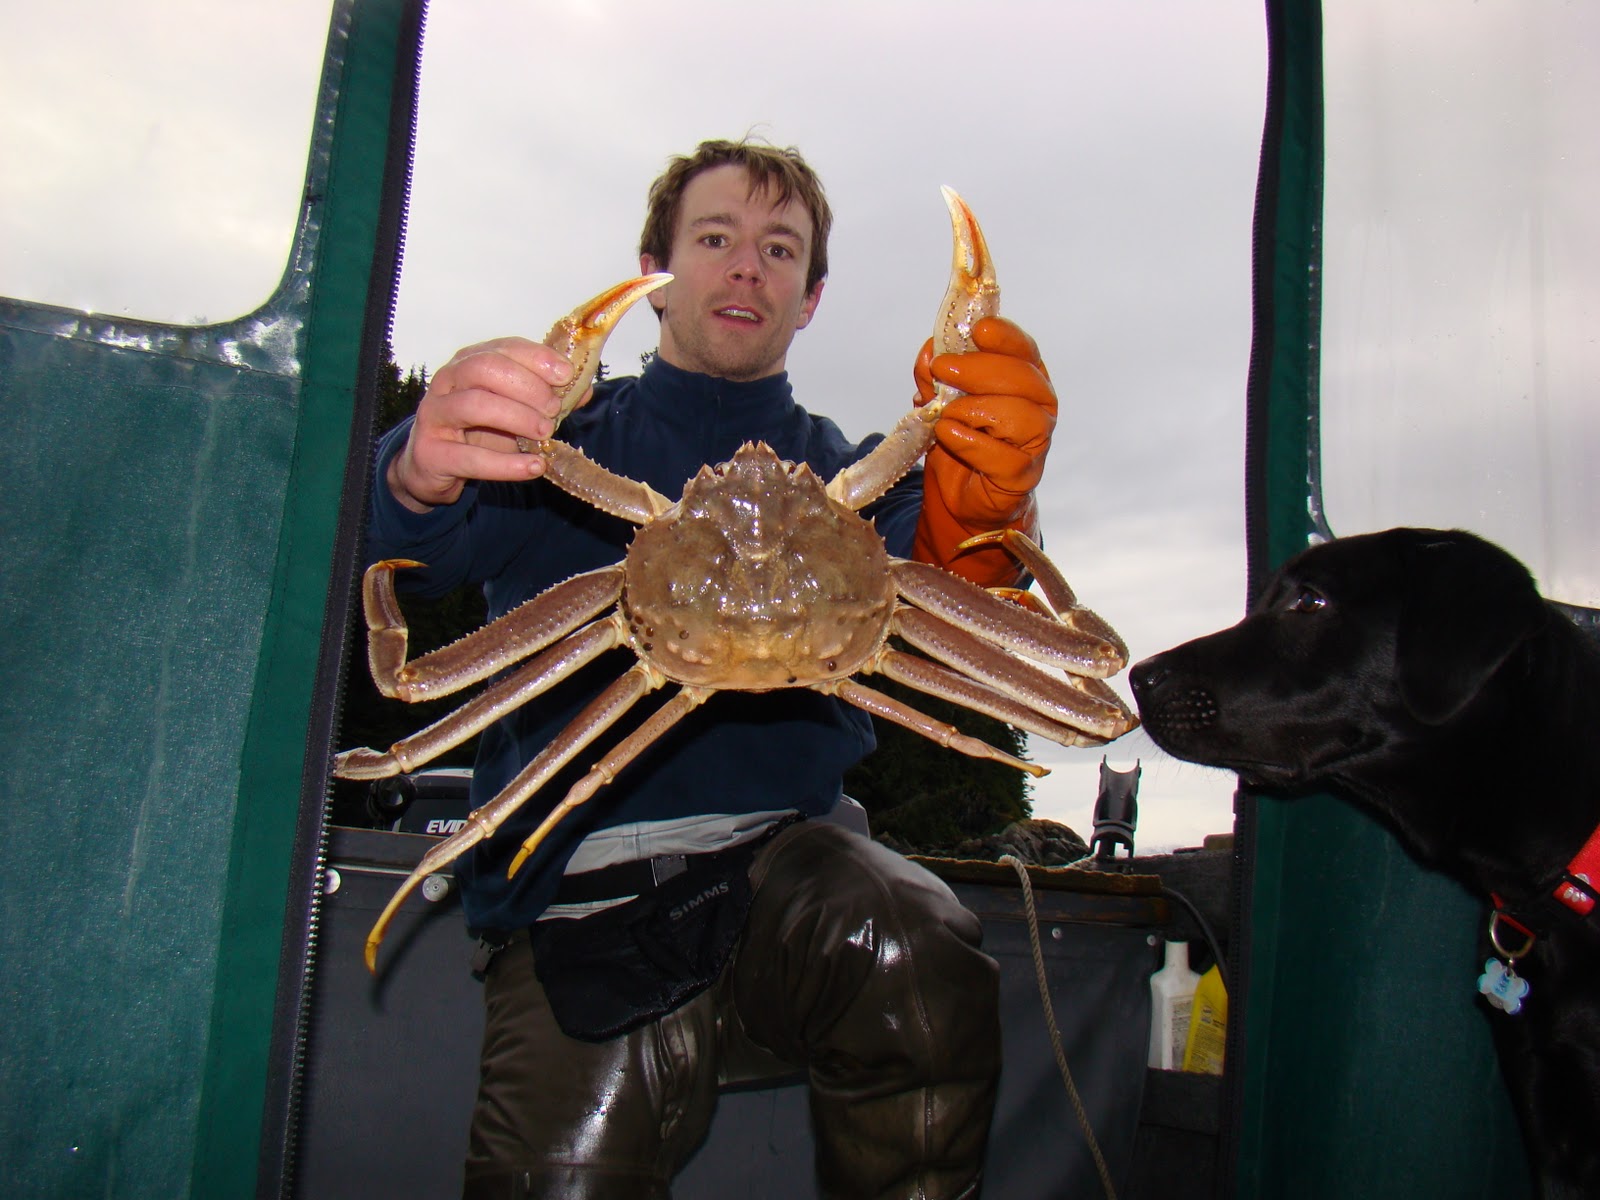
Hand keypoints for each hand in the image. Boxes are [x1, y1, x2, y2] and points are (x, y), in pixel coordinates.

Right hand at [386, 337, 578, 512]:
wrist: (432, 466)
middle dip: (526, 386)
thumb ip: (545, 397)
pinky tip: (535, 467)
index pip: (503, 348)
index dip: (537, 358)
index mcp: (469, 362)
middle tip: (552, 408)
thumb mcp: (512, 409)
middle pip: (485, 368)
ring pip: (475, 405)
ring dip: (517, 417)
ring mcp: (435, 415)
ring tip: (545, 434)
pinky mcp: (432, 453)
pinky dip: (507, 464)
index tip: (565, 375)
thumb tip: (583, 390)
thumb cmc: (476, 430)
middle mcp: (448, 382)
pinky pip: (471, 458)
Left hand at [911, 317, 1056, 585]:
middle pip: (1024, 379)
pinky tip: (949, 435)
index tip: (979, 329)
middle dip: (980, 368)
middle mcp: (1038, 409)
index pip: (1026, 351)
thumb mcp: (938, 402)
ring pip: (1022, 416)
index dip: (1006, 337)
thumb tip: (930, 351)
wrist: (960, 498)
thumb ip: (935, 376)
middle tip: (944, 369)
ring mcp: (1035, 444)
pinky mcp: (1023, 477)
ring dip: (976, 408)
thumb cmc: (959, 442)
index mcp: (1025, 382)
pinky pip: (1004, 458)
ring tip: (946, 414)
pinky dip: (971, 443)